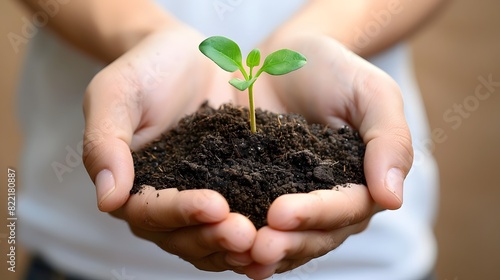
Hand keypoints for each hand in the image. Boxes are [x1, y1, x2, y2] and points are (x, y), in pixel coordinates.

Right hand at [82, 25, 255, 270]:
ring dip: (238, 246)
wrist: (188, 57)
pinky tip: (283, 237)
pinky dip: (259, 233)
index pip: (150, 212)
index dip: (181, 213)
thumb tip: (107, 200)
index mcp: (131, 186)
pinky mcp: (231, 191)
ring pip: (213, 239)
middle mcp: (164, 203)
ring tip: (267, 242)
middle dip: (214, 236)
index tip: (214, 205)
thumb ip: (105, 143)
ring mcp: (198, 201)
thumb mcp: (117, 94)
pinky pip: (242, 219)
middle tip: (246, 234)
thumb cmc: (146, 69)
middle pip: (184, 236)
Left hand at [232, 34, 412, 278]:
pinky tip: (219, 244)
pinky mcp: (258, 196)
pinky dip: (241, 239)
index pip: (346, 209)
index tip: (280, 213)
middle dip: (286, 243)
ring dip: (264, 251)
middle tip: (255, 247)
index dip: (315, 215)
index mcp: (362, 182)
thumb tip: (392, 199)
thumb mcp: (370, 92)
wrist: (282, 60)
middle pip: (315, 235)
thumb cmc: (332, 70)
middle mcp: (330, 201)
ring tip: (237, 255)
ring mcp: (293, 201)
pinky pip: (254, 223)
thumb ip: (389, 139)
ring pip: (286, 240)